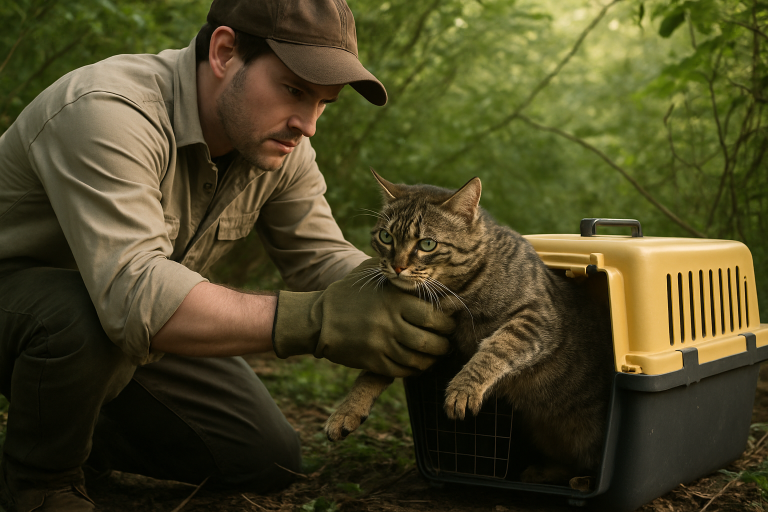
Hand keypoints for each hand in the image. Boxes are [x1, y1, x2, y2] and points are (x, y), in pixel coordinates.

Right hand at [272, 258, 454, 376]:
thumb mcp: (375, 273)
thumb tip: (435, 279)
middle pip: (431, 340)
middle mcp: (389, 322)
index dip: (448, 321)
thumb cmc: (353, 292)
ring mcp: (381, 345)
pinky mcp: (373, 362)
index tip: (449, 320)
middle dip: (444, 342)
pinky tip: (418, 362)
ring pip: (420, 359)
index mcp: (394, 299)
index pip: (434, 315)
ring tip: (435, 352)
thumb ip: (402, 273)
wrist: (320, 318)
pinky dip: (416, 369)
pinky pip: (404, 371)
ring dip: (433, 358)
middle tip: (446, 339)